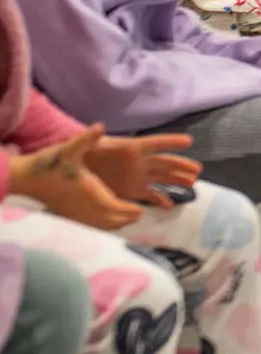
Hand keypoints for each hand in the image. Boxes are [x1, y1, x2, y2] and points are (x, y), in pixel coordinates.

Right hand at [10, 128, 142, 229]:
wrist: (26, 178)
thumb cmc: (49, 163)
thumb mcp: (69, 148)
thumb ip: (86, 139)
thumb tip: (99, 127)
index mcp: (87, 191)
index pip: (112, 207)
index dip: (128, 211)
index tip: (141, 209)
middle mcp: (82, 206)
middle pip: (109, 221)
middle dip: (126, 219)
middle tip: (140, 213)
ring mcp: (74, 214)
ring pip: (100, 225)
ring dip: (116, 224)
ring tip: (129, 217)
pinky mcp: (68, 216)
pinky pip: (90, 226)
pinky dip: (102, 225)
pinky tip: (108, 219)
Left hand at [84, 134, 200, 209]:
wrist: (68, 171)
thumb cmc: (76, 155)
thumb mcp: (80, 145)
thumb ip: (89, 137)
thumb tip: (98, 127)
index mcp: (129, 149)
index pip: (154, 144)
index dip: (170, 142)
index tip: (188, 141)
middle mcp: (138, 162)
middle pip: (164, 163)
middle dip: (181, 165)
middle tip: (197, 170)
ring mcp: (136, 177)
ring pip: (162, 179)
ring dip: (177, 181)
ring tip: (192, 184)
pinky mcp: (130, 191)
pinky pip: (150, 196)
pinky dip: (160, 200)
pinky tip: (169, 206)